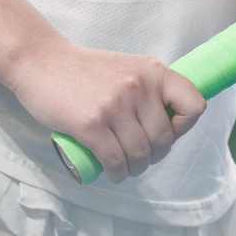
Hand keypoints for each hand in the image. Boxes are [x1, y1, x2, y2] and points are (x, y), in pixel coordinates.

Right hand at [6, 38, 203, 184]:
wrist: (41, 62)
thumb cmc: (84, 70)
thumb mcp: (127, 67)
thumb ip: (149, 89)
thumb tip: (170, 127)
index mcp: (152, 71)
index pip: (194, 105)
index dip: (184, 127)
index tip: (166, 131)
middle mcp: (138, 86)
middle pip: (164, 140)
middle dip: (154, 156)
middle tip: (140, 157)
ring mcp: (115, 105)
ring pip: (140, 155)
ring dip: (135, 170)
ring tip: (125, 168)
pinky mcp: (91, 124)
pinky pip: (115, 161)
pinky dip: (117, 174)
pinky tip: (113, 173)